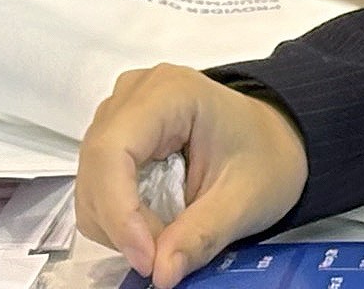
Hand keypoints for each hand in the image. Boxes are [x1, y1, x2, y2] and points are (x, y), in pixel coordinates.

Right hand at [77, 64, 309, 288]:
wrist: (274, 140)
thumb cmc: (266, 158)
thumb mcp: (244, 202)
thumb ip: (201, 236)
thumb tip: (160, 274)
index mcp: (169, 93)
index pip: (114, 149)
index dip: (119, 210)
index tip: (146, 260)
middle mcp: (133, 93)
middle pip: (96, 165)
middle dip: (120, 224)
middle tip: (161, 259)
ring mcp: (120, 111)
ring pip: (90, 177)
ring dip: (117, 223)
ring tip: (165, 238)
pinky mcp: (117, 134)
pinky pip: (97, 182)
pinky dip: (117, 216)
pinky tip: (153, 223)